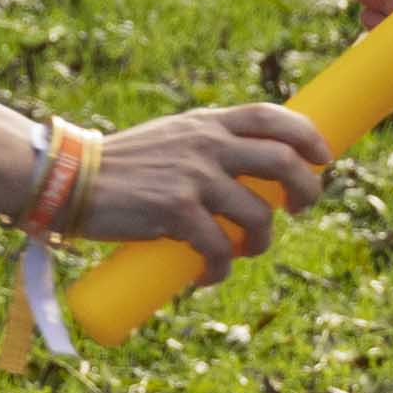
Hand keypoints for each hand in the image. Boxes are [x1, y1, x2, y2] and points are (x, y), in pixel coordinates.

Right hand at [76, 103, 340, 269]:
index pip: (273, 116)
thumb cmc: (121, 166)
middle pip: (283, 162)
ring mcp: (194, 177)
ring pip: (258, 215)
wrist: (69, 179)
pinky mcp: (175, 211)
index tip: (323, 159)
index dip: (308, 136)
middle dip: (306, 190)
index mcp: (207, 123)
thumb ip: (207, 146)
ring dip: (260, 241)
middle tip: (301, 209)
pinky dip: (218, 269)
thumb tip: (250, 176)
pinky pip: (218, 248)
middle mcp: (206, 144)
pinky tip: (207, 276)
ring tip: (243, 251)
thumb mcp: (171, 139)